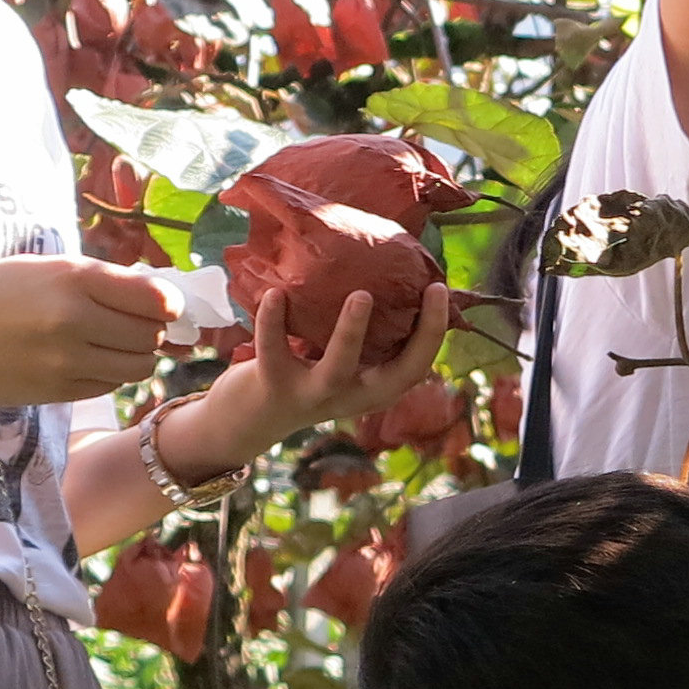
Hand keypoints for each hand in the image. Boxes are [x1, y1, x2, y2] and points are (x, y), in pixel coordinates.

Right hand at [0, 256, 179, 404]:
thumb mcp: (42, 268)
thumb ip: (96, 280)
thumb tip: (156, 296)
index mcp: (73, 278)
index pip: (155, 298)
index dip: (169, 304)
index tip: (165, 305)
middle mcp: (75, 320)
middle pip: (150, 335)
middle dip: (152, 331)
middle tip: (134, 324)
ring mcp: (66, 361)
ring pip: (136, 367)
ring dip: (135, 357)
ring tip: (111, 344)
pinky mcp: (56, 392)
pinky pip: (108, 386)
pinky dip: (110, 375)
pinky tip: (87, 361)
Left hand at [166, 285, 460, 471]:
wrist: (248, 418)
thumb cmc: (305, 372)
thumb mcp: (340, 360)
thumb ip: (362, 333)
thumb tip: (385, 270)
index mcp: (373, 388)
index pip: (418, 365)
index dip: (435, 330)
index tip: (440, 289)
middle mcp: (351, 397)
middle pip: (396, 376)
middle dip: (419, 337)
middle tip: (430, 290)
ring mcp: (313, 395)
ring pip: (337, 370)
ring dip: (351, 333)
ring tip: (361, 295)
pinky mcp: (274, 386)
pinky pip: (274, 351)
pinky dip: (273, 322)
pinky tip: (276, 292)